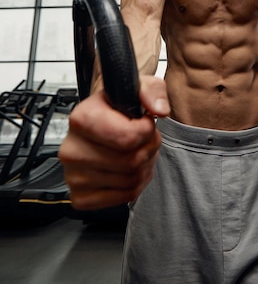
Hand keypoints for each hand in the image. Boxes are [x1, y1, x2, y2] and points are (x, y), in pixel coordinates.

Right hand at [58, 76, 169, 210]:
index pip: (127, 137)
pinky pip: (124, 196)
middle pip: (131, 161)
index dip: (146, 130)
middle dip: (148, 148)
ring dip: (144, 166)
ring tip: (136, 150)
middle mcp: (72, 148)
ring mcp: (74, 176)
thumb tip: (158, 109)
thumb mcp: (138, 86)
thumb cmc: (118, 106)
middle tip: (143, 138)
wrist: (101, 123)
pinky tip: (129, 168)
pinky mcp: (81, 196)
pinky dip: (135, 184)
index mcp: (81, 118)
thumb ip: (152, 91)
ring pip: (130, 180)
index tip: (144, 122)